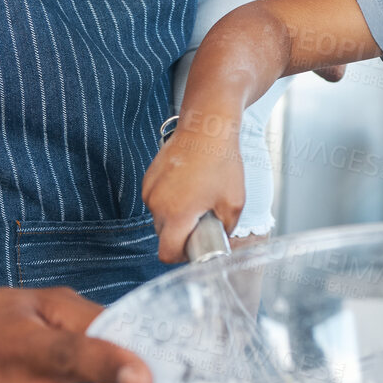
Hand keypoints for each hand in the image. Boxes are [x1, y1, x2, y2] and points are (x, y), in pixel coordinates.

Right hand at [142, 118, 245, 261]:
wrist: (206, 126)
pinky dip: (170, 200)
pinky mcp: (148, 178)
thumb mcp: (234, 202)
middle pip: (164, 236)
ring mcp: (150, 190)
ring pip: (160, 218)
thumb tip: (218, 241)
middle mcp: (156, 204)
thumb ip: (225, 229)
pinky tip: (188, 185)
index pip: (167, 253)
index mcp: (176, 214)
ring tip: (197, 197)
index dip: (182, 256)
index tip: (196, 246)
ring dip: (175, 216)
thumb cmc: (221, 161)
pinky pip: (157, 200)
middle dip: (182, 233)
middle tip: (203, 218)